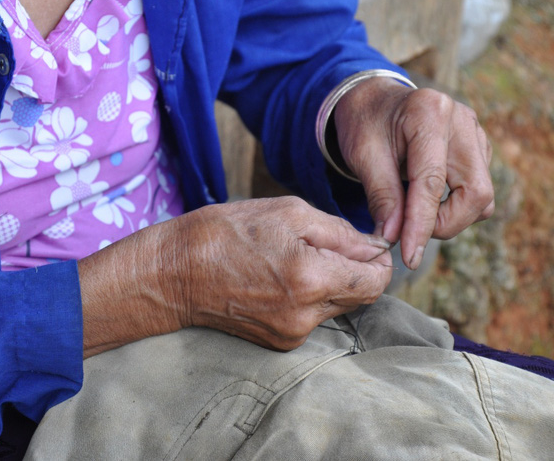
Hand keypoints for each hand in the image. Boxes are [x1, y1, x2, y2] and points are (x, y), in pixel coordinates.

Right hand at [78, 197, 391, 356]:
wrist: (175, 272)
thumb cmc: (227, 231)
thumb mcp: (287, 212)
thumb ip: (338, 231)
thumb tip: (374, 246)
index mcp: (310, 278)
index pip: (375, 282)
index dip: (379, 260)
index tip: (369, 244)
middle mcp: (305, 315)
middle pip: (360, 297)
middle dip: (354, 269)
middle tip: (327, 243)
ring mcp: (292, 334)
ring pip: (336, 306)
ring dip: (330, 282)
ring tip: (295, 256)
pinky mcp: (279, 343)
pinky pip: (313, 317)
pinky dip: (309, 296)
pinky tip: (280, 276)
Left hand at [332, 79, 494, 269]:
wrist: (375, 100)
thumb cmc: (366, 123)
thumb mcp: (362, 155)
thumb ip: (381, 196)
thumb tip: (394, 238)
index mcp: (428, 112)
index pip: (432, 181)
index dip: (421, 224)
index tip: (409, 256)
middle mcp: (460, 120)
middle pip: (475, 192)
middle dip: (445, 223)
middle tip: (409, 231)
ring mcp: (475, 132)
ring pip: (481, 196)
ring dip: (451, 215)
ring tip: (413, 209)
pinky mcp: (480, 146)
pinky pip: (479, 188)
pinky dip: (456, 204)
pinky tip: (427, 196)